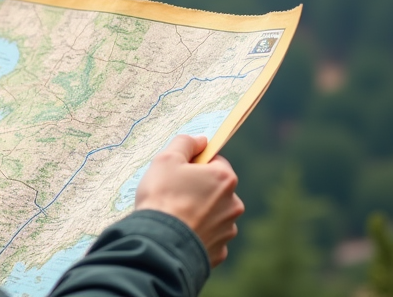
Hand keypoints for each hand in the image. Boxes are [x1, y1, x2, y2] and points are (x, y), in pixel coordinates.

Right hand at [134, 134, 244, 266]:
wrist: (158, 243)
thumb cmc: (162, 197)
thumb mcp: (166, 159)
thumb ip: (185, 143)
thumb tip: (200, 140)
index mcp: (224, 179)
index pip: (215, 162)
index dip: (196, 165)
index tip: (179, 173)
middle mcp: (233, 204)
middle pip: (215, 190)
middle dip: (198, 190)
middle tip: (173, 194)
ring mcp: (227, 230)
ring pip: (213, 215)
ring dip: (199, 213)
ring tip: (175, 216)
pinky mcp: (218, 251)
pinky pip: (209, 237)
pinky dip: (197, 234)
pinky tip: (180, 234)